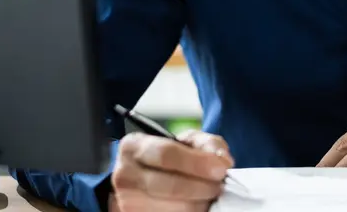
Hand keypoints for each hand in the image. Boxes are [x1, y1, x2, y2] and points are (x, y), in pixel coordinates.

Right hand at [107, 129, 233, 211]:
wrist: (146, 180)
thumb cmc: (169, 159)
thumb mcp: (186, 142)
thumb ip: (207, 144)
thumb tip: (222, 160)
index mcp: (133, 147)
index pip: (165, 154)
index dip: (197, 163)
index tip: (220, 169)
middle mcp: (125, 175)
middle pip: (170, 186)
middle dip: (202, 187)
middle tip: (219, 186)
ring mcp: (127, 202)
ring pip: (173, 209)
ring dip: (198, 203)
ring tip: (207, 195)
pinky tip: (196, 204)